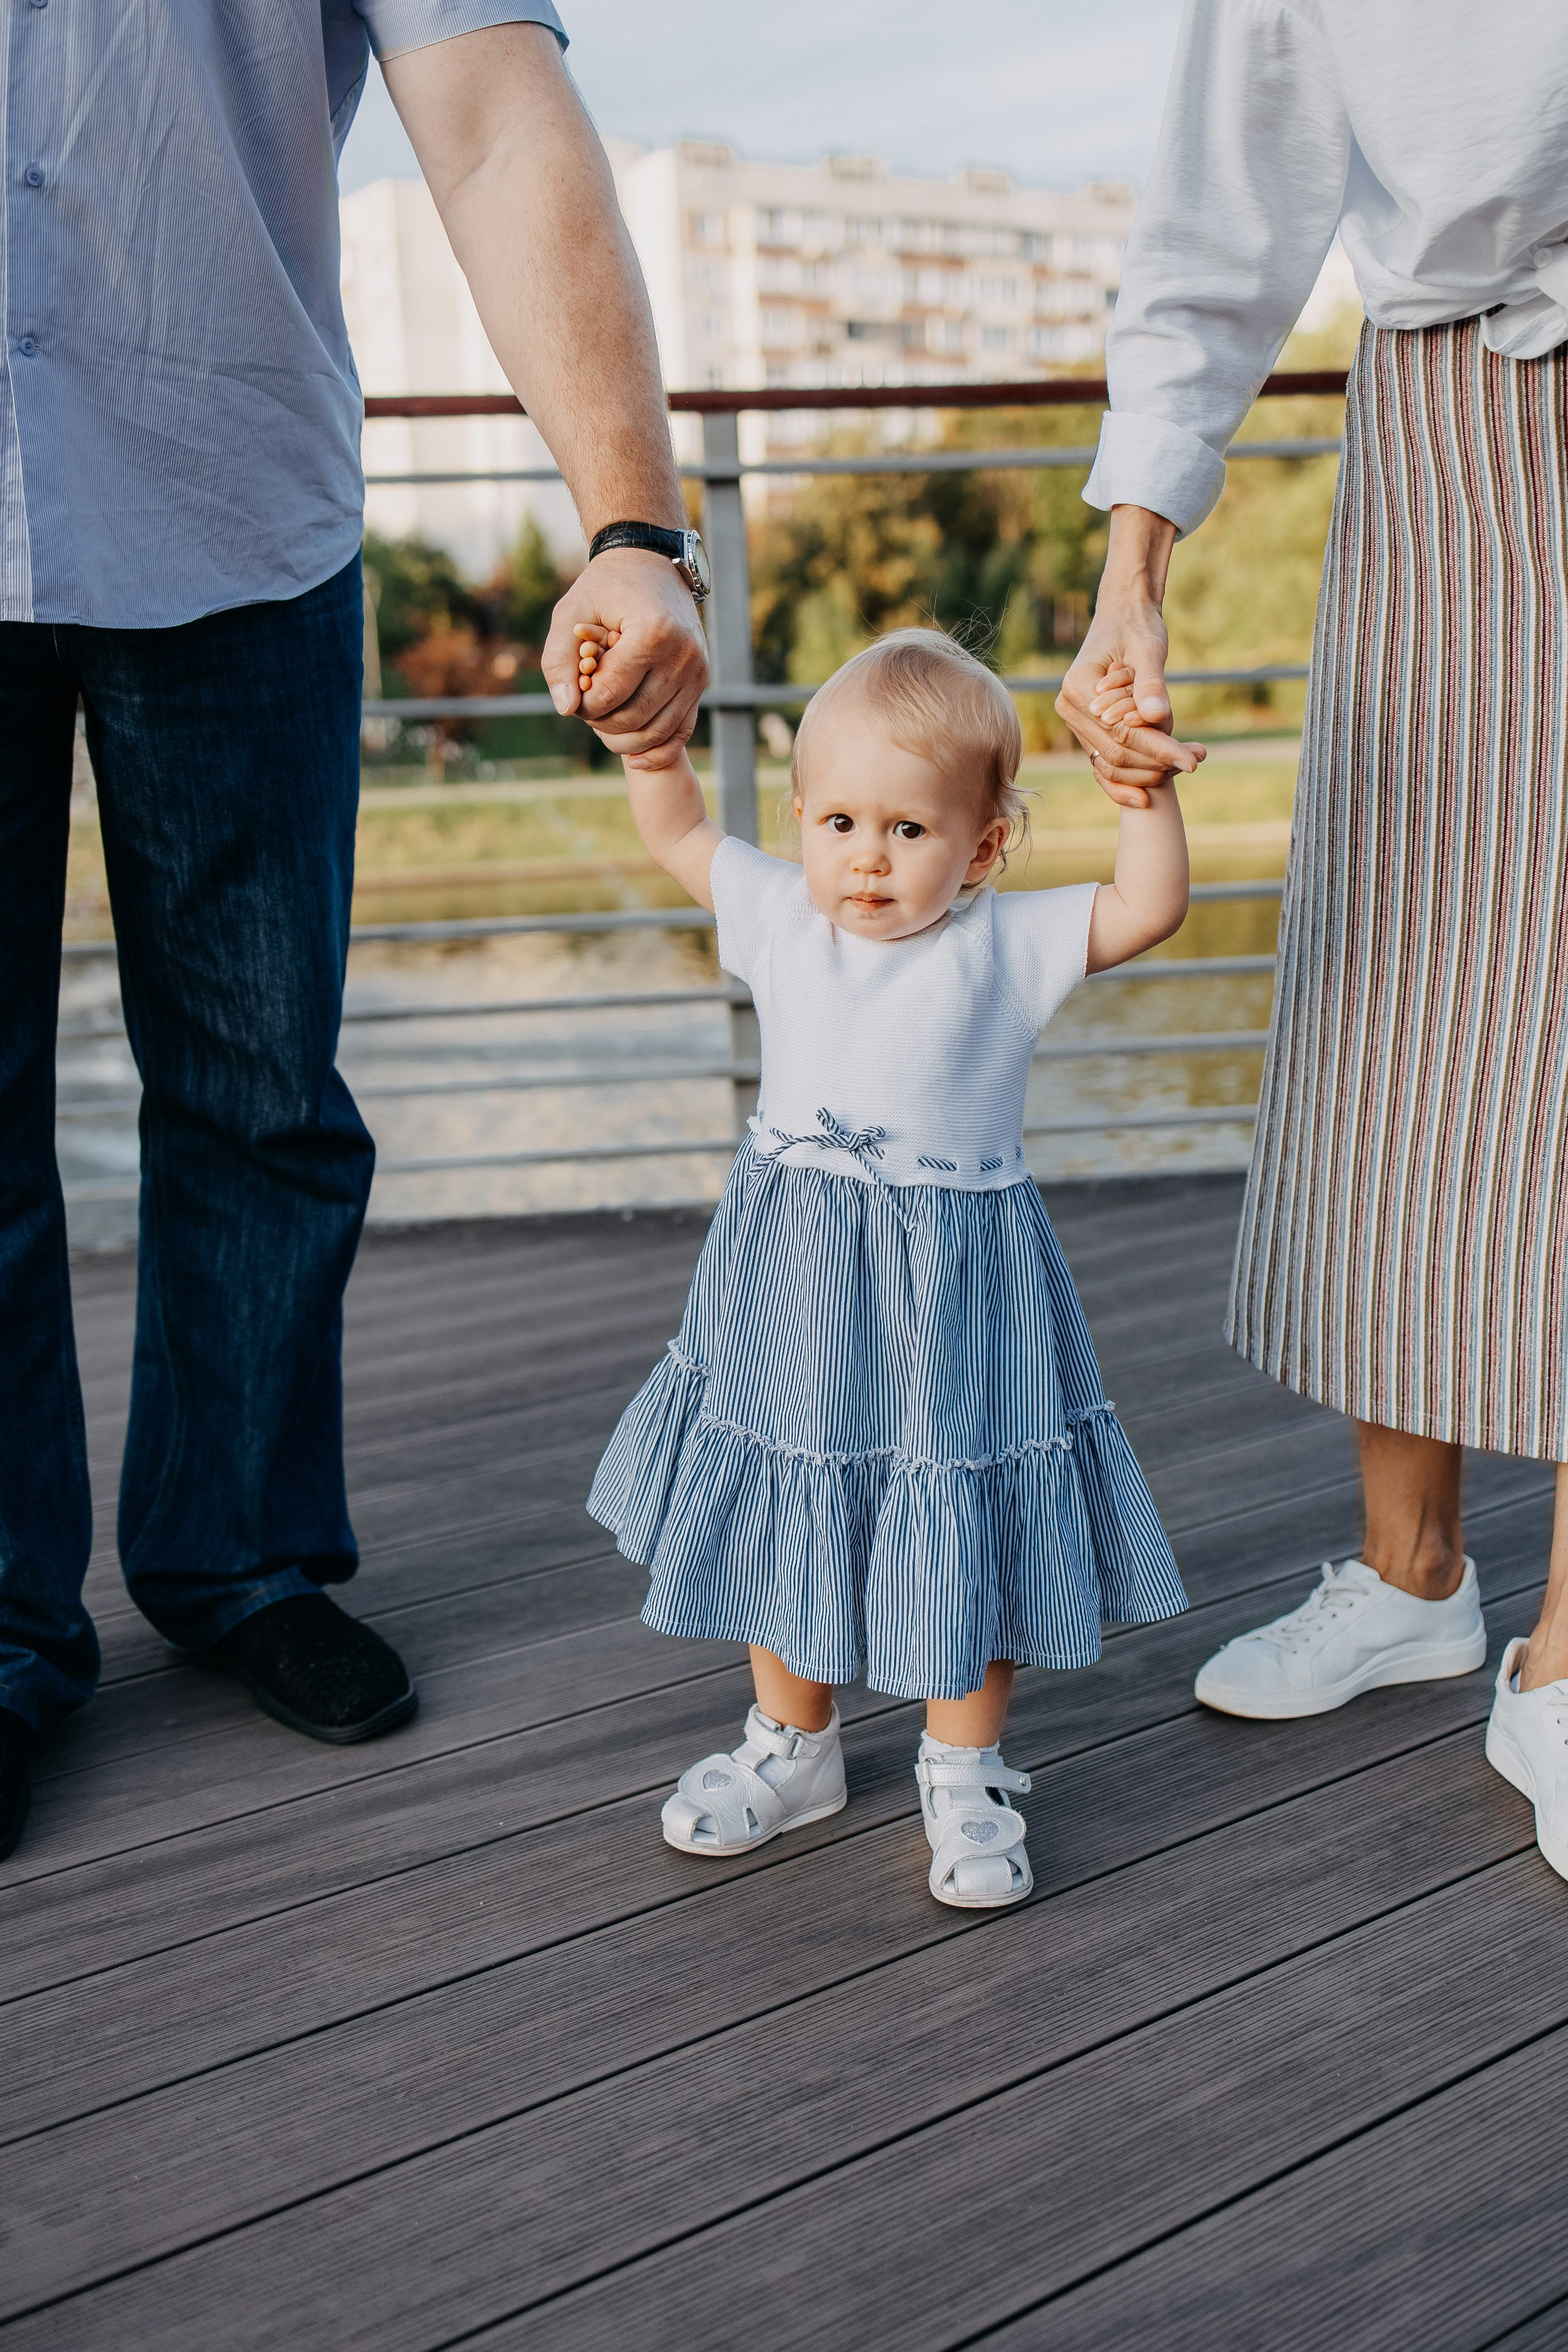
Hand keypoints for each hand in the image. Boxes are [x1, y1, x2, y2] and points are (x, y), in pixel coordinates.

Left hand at [543, 548, 707, 769]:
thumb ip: (559, 662)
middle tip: (585, 706)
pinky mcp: (701, 682)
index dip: (583, 704)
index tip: (573, 691)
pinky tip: (632, 755)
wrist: (651, 564)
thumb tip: (565, 709)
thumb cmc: (605, 587)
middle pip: (633, 718)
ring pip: (656, 732)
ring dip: (623, 738)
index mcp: (651, 635)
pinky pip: (680, 731)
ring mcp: (697, 672)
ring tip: (602, 719)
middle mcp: (682, 656)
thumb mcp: (570, 614)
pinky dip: (656, 749)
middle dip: (600, 721)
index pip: (609, 694)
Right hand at [1055, 504, 1205, 806]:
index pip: (1122, 733)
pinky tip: (1147, 796)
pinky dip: (1126, 777)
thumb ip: (1151, 684)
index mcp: (1078, 689)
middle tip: (1195, 760)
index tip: (1193, 759)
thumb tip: (1157, 717)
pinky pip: (1104, 760)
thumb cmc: (1136, 626)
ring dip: (1148, 769)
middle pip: (1115, 753)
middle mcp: (1068, 708)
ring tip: (1187, 761)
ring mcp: (1075, 720)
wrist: (1122, 614)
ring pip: (1111, 762)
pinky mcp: (1086, 727)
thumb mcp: (1148, 649)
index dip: (1159, 748)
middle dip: (1157, 761)